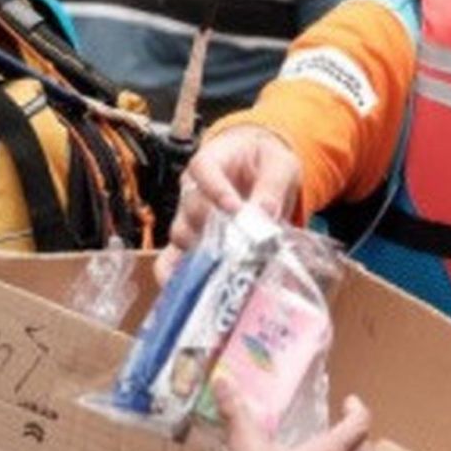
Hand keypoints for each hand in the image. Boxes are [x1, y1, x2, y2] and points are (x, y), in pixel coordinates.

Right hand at [157, 125, 301, 283]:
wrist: (259, 168)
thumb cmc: (265, 161)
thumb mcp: (279, 165)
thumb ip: (272, 185)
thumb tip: (265, 212)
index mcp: (212, 161)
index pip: (203, 169)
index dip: (216, 189)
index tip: (235, 208)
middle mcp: (192, 189)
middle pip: (191, 207)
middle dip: (215, 228)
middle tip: (240, 247)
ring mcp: (187, 216)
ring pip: (182, 234)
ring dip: (203, 251)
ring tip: (229, 268)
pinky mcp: (190, 241)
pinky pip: (171, 258)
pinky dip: (173, 274)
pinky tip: (185, 290)